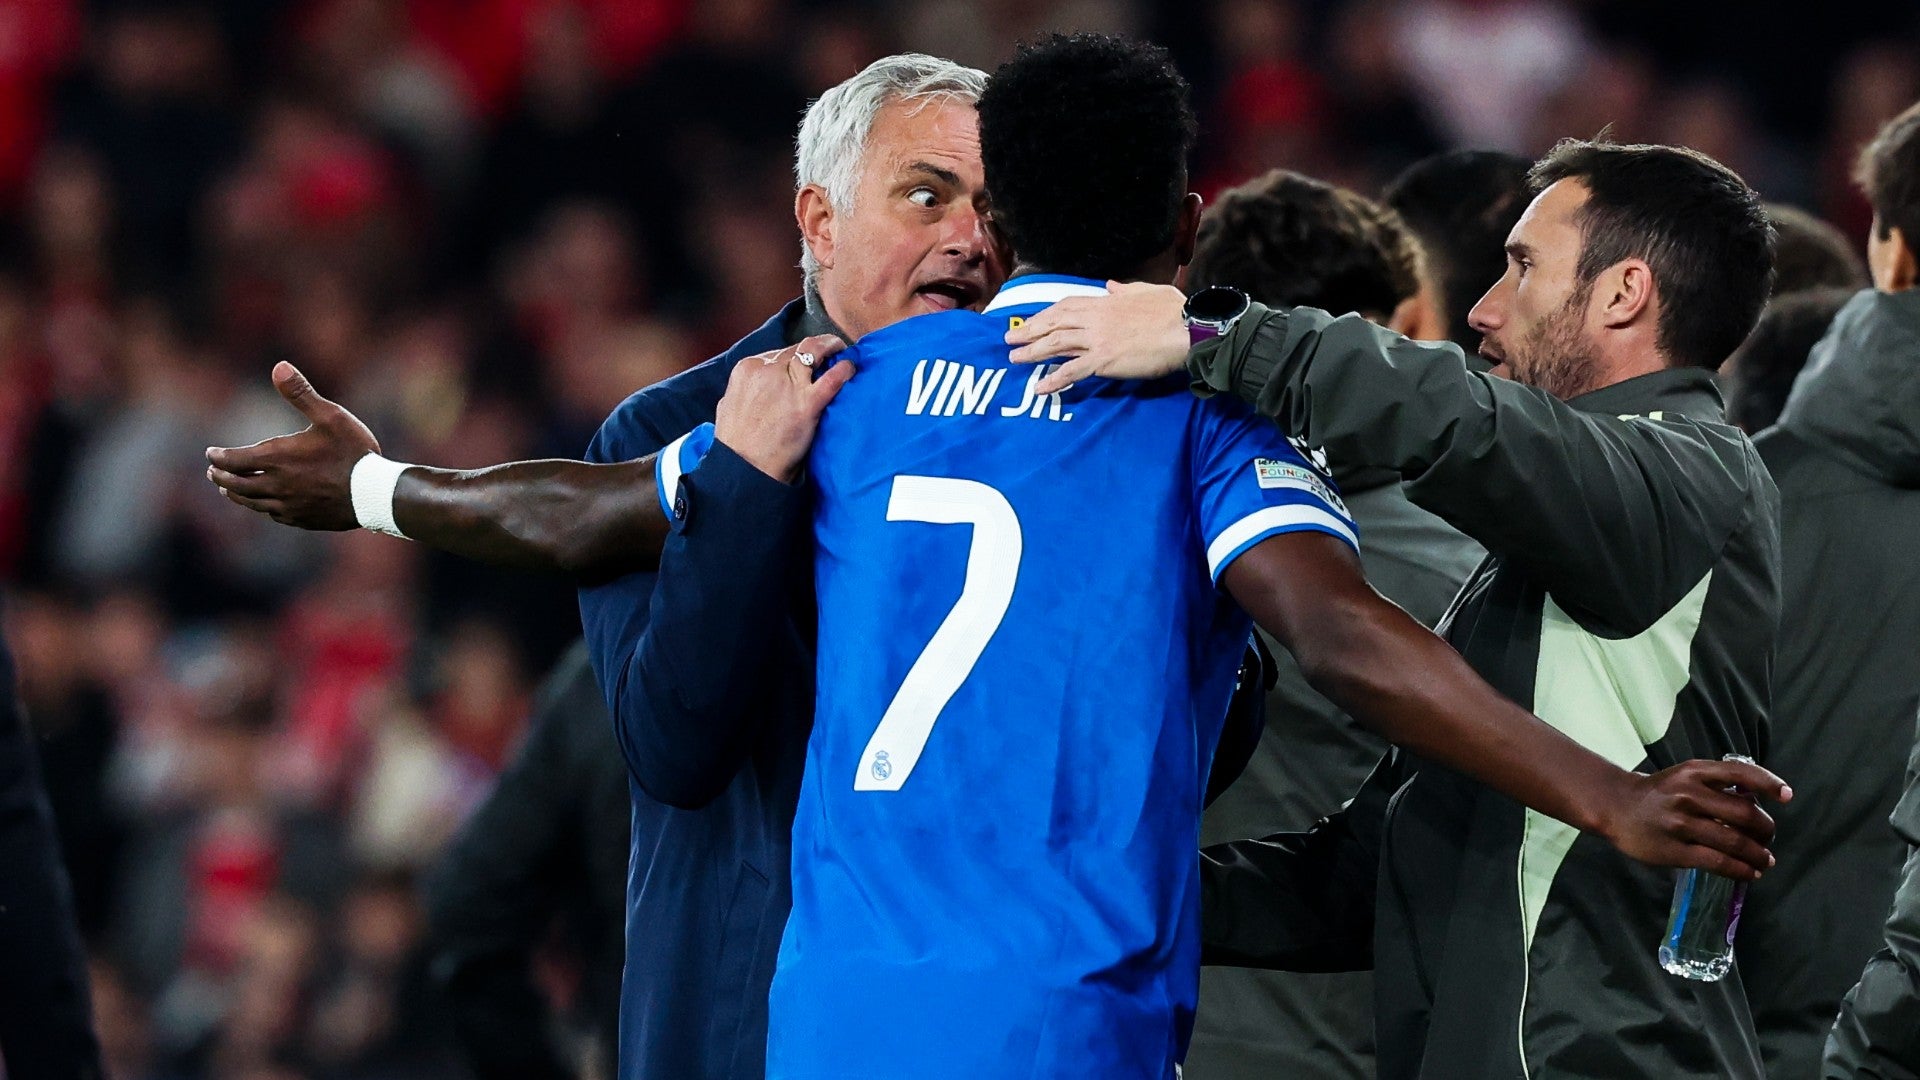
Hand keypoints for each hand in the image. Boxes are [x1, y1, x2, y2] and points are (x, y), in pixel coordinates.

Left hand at [205, 362, 378, 529]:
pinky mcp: (302, 519)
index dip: (218, 457)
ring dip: (236, 494)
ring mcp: (288, 505)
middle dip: (220, 477)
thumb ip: (301, 393)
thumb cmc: (354, 452)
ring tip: (228, 490)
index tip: (210, 453)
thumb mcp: (331, 416)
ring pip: (251, 503)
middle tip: (212, 472)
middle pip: (236, 484)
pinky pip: (273, 515)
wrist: (376, 494)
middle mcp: (276, 485)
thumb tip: (279, 366)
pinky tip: (263, 504)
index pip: (233, 460)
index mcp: (277, 458)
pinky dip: (261, 507)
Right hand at [714, 334, 852, 482]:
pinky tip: (850, 369)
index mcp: (748, 369)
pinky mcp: (807, 404)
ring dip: (831, 347)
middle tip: (831, 349)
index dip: (797, 355)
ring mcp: (789, 385)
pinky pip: (831, 378)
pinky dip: (844, 370)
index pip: (780, 352)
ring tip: (842, 351)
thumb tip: (755, 387)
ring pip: (814, 351)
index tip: (808, 359)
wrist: (745, 467)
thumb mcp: (729, 404)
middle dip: (817, 346)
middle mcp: (768, 370)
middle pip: (799, 348)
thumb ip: (745, 390)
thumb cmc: (735, 443)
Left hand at [1004, 280, 1189, 392]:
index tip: (1032, 321)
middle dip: (1029, 331)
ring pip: (1056, 345)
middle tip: (1010, 340)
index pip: (1066, 306)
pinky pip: (1072, 371)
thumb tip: (1110, 285)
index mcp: (1105, 302)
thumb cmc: (1173, 311)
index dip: (1045, 315)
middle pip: (1054, 324)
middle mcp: (1096, 319)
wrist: (1186, 329)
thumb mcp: (1146, 291)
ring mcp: (1098, 340)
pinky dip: (1054, 380)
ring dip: (1032, 352)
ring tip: (1015, 360)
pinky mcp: (1104, 360)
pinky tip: (1040, 388)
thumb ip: (1124, 289)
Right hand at [1595, 758, 1791, 880]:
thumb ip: (1716, 784)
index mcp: (1694, 772)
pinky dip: (1740, 870)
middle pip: (1744, 814)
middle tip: (1768, 838)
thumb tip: (1758, 804)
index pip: (1740, 773)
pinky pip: (1718, 863)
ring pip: (1735, 842)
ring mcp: (1681, 824)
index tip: (1787, 796)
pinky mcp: (1675, 850)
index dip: (1769, 783)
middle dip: (1766, 830)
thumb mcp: (1685, 775)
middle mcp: (1688, 795)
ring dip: (1758, 855)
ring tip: (1765, 860)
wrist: (1616, 807)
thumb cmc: (1659, 792)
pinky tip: (1749, 873)